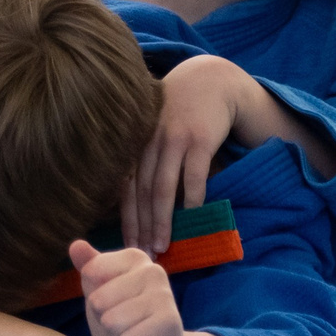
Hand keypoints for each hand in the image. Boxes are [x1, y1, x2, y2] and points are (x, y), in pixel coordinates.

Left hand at [72, 241, 193, 335]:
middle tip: (125, 325)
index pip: (90, 273)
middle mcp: (154, 271)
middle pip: (98, 300)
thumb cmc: (125, 324)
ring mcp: (165, 296)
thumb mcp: (100, 295)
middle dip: (104, 321)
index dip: (94, 298)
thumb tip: (76, 244)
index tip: (114, 306)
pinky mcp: (169, 324)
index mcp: (135, 257)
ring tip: (134, 335)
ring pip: (110, 321)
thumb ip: (90, 269)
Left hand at [125, 55, 249, 253]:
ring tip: (162, 245)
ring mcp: (174, 139)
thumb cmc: (179, 112)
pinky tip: (190, 220)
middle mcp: (149, 141)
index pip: (125, 186)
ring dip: (162, 220)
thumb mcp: (154, 129)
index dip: (125, 218)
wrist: (210, 80)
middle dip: (141, 226)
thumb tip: (131, 203)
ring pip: (163, 188)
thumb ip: (143, 157)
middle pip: (141, 192)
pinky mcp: (200, 138)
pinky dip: (191, 200)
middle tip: (142, 255)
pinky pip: (193, 176)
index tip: (126, 246)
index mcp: (136, 142)